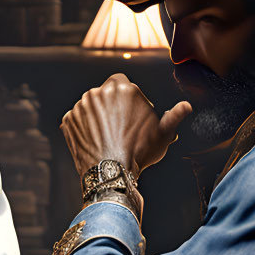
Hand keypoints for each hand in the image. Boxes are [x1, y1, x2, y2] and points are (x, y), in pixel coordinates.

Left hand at [61, 73, 191, 177]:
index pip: (122, 82)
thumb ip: (175, 116)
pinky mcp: (68, 120)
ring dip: (96, 115)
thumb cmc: (139, 152)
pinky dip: (82, 127)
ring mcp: (81, 106)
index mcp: (123, 88)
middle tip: (119, 125)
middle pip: (105, 92)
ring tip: (106, 135)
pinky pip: (75, 119)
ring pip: (90, 105)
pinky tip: (93, 140)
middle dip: (111, 105)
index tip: (131, 111)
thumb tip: (186, 106)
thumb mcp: (164, 134)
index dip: (127, 97)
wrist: (111, 172)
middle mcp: (99, 92)